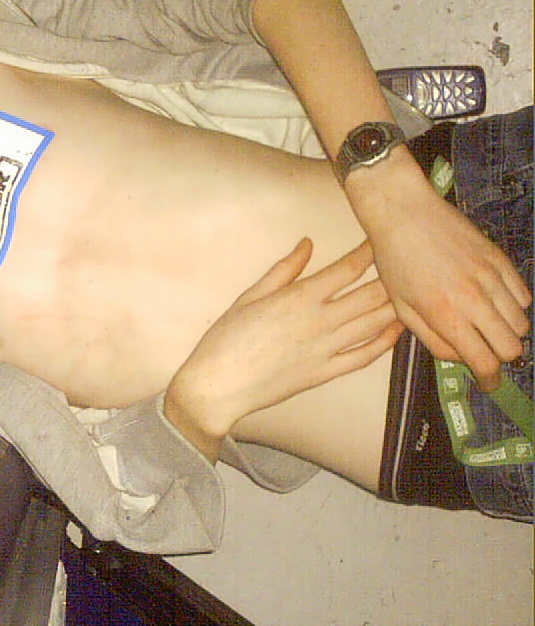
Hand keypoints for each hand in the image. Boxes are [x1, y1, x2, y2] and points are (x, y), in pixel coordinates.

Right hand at [164, 238, 404, 459]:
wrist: (218, 385)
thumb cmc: (226, 339)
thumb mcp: (250, 296)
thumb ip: (284, 270)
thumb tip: (307, 245)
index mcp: (299, 298)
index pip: (347, 268)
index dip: (368, 251)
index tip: (380, 239)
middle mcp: (320, 321)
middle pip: (371, 294)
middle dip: (391, 276)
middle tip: (403, 264)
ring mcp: (327, 349)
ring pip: (375, 323)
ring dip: (394, 306)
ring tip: (408, 292)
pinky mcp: (326, 373)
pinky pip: (365, 356)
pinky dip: (385, 341)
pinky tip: (395, 329)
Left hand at [348, 164, 531, 391]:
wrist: (404, 214)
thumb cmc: (394, 261)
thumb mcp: (402, 308)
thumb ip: (433, 339)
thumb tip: (461, 358)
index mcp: (445, 314)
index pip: (484, 361)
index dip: (489, 379)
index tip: (487, 382)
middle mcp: (474, 298)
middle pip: (511, 347)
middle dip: (500, 357)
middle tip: (485, 352)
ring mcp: (492, 277)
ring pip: (521, 323)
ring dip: (507, 332)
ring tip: (485, 325)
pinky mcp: (501, 260)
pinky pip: (523, 295)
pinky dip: (514, 306)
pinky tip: (493, 302)